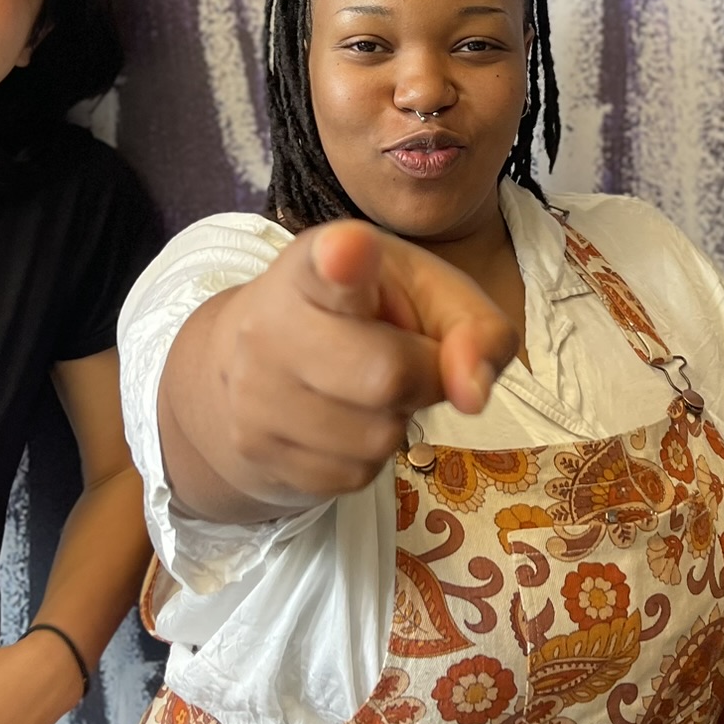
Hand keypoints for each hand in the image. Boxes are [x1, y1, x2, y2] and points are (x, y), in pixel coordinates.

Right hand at [199, 220, 519, 509]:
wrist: (249, 365)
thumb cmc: (360, 314)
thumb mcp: (425, 294)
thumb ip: (474, 327)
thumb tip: (472, 396)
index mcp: (316, 266)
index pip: (327, 263)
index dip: (345, 258)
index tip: (348, 247)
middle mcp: (270, 326)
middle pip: (386, 376)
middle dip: (421, 376)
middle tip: (405, 355)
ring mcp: (255, 396)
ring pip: (376, 438)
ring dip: (393, 421)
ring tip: (365, 387)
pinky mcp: (257, 454)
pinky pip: (353, 475)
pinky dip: (365, 455)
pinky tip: (342, 420)